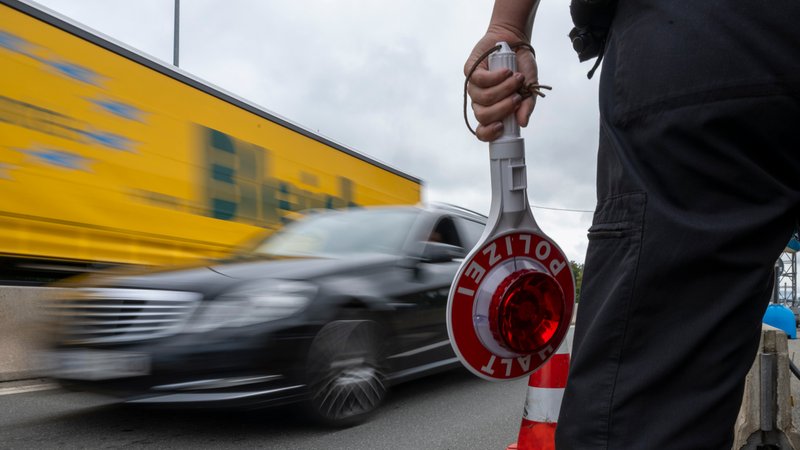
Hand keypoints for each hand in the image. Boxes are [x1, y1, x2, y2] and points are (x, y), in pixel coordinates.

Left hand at [464, 25, 539, 141]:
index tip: (501, 128)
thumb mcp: (530, 88)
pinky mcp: (471, 70)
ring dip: (503, 89)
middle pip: (483, 116)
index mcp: (493, 110)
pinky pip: (479, 80)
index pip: (483, 130)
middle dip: (502, 109)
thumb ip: (527, 106)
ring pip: (483, 98)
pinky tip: (506, 71)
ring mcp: (474, 86)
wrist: (516, 42)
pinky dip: (496, 77)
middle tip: (517, 98)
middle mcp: (481, 101)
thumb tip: (523, 123)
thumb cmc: (521, 67)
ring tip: (516, 78)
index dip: (488, 134)